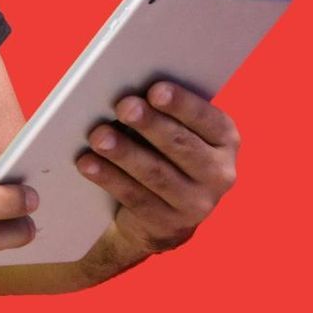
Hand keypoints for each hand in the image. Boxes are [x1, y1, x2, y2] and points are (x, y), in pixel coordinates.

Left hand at [72, 81, 239, 281]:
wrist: (163, 213)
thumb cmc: (164, 151)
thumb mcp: (175, 131)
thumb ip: (163, 110)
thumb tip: (129, 87)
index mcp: (225, 140)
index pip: (208, 120)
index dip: (182, 104)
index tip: (155, 90)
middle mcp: (220, 173)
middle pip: (181, 146)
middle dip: (150, 124)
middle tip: (123, 106)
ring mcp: (197, 204)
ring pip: (156, 174)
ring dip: (124, 152)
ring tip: (98, 136)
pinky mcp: (168, 224)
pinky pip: (135, 198)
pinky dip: (109, 178)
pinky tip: (87, 163)